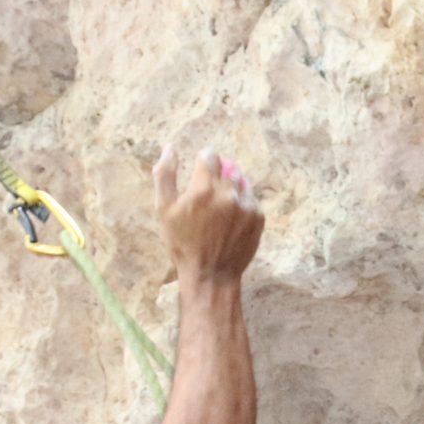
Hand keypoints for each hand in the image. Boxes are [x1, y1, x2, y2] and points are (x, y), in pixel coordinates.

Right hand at [154, 140, 264, 283]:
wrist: (211, 276)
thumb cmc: (183, 243)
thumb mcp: (165, 210)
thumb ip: (165, 175)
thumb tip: (169, 147)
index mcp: (203, 187)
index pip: (210, 155)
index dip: (202, 164)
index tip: (199, 175)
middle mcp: (228, 192)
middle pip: (227, 168)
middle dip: (217, 179)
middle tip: (208, 201)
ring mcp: (246, 205)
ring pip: (241, 182)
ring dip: (231, 190)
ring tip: (220, 212)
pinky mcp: (258, 217)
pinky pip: (251, 199)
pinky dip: (242, 204)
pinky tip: (231, 221)